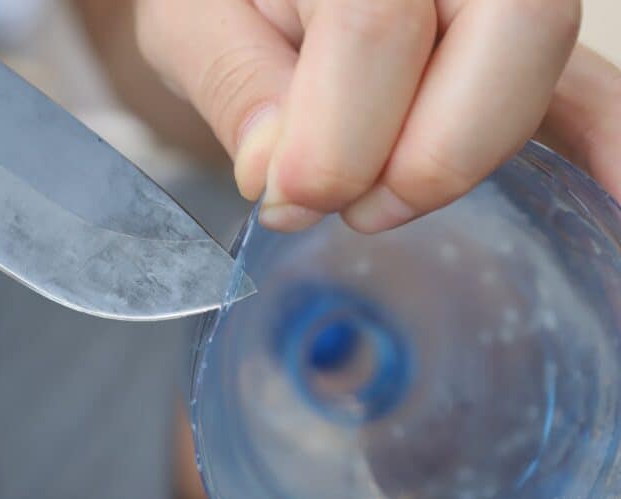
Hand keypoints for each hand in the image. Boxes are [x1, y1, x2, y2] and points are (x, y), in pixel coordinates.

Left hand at [135, 1, 619, 232]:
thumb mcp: (190, 25)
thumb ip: (234, 84)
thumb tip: (283, 171)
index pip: (378, 21)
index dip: (340, 134)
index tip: (287, 200)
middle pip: (510, 27)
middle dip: (431, 151)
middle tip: (351, 207)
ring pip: (541, 56)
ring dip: (469, 152)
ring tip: (380, 199)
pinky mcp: (508, 34)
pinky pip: (581, 83)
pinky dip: (600, 141)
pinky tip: (613, 196)